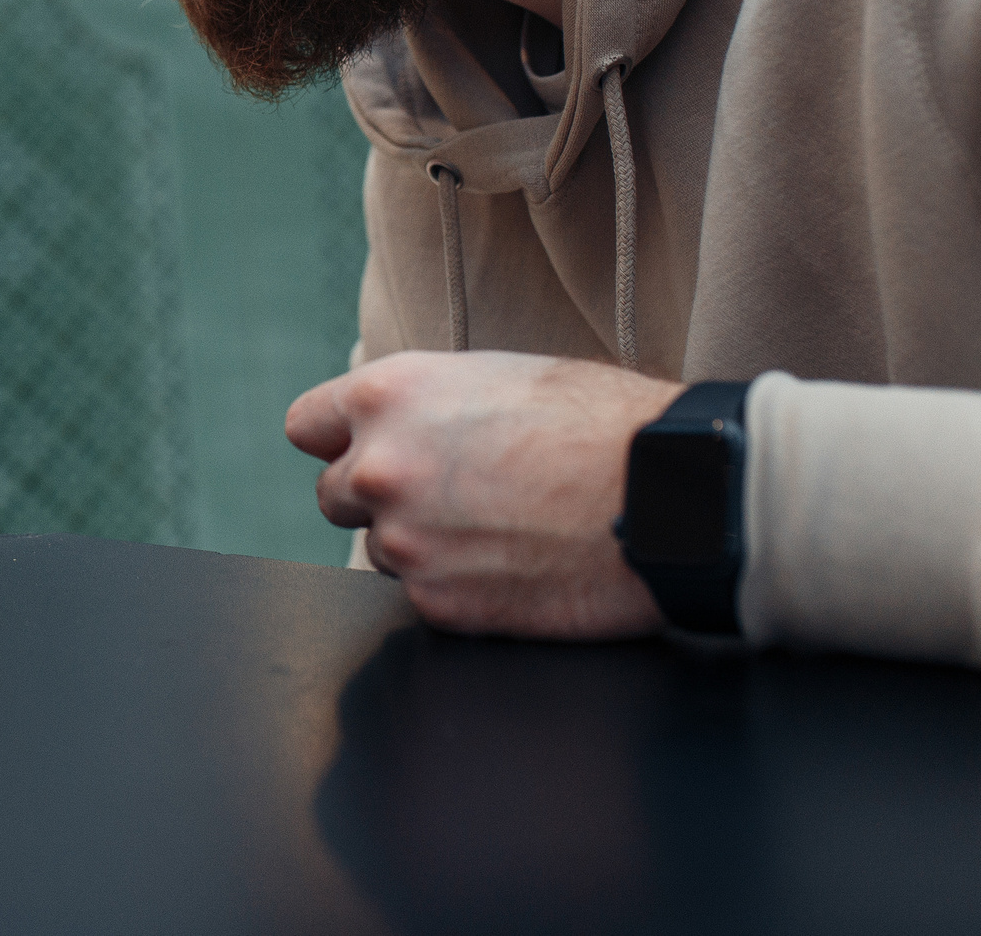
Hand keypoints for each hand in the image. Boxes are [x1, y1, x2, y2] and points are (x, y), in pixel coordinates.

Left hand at [284, 351, 678, 638]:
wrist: (674, 496)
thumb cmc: (605, 424)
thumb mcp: (496, 376)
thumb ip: (423, 406)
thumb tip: (394, 427)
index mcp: (388, 395)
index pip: (306, 426)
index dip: (338, 440)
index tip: (361, 450)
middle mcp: (379, 467)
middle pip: (332, 494)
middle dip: (378, 496)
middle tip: (446, 495)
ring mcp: (404, 542)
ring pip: (379, 548)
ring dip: (420, 543)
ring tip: (497, 527)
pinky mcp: (438, 604)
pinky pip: (422, 596)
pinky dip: (457, 587)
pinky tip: (513, 564)